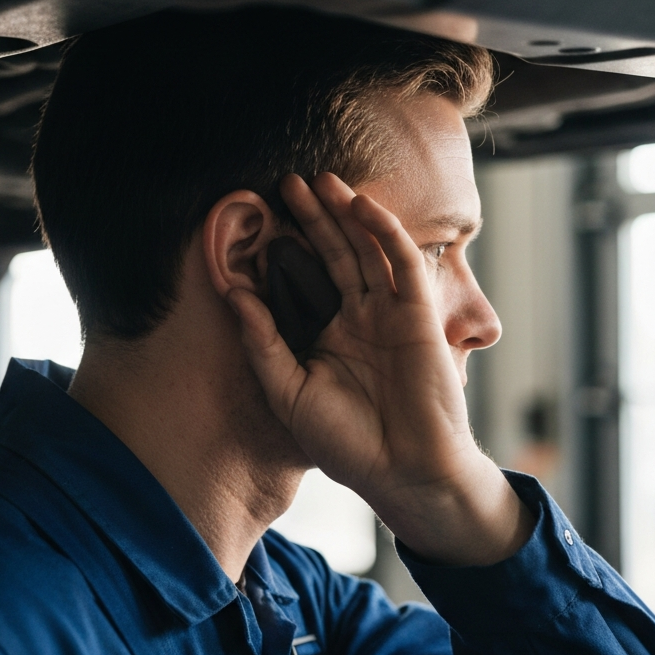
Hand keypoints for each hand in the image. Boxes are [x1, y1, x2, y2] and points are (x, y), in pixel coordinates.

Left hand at [226, 173, 532, 565]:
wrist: (404, 473)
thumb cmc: (348, 444)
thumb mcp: (289, 392)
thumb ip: (261, 342)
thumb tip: (233, 293)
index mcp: (332, 335)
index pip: (308, 278)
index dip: (287, 247)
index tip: (259, 219)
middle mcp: (362, 317)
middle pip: (336, 253)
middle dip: (313, 217)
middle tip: (287, 183)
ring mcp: (392, 313)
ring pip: (368, 249)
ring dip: (347, 214)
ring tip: (319, 181)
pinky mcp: (421, 314)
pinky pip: (404, 264)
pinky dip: (386, 233)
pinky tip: (361, 207)